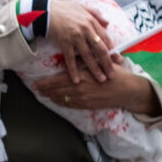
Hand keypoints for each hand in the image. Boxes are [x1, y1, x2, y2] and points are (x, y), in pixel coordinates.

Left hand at [34, 63, 161, 115]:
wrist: (127, 90)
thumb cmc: (115, 74)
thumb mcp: (99, 62)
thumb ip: (85, 60)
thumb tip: (73, 56)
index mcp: (81, 76)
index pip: (57, 80)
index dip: (45, 83)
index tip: (35, 83)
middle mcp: (79, 89)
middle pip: (56, 90)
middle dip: (44, 90)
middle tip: (35, 89)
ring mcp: (82, 98)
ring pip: (62, 98)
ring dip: (51, 96)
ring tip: (42, 94)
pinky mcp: (87, 105)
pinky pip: (70, 104)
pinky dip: (61, 102)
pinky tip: (55, 100)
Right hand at [44, 0, 113, 83]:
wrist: (45, 11)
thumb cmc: (63, 8)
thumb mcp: (82, 6)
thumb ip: (96, 14)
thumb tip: (107, 23)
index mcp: (91, 22)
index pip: (105, 39)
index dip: (112, 50)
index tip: (117, 60)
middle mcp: (86, 30)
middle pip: (100, 50)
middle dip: (107, 63)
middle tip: (112, 74)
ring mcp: (75, 38)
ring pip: (88, 57)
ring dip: (95, 69)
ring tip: (101, 79)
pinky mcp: (64, 43)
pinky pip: (70, 59)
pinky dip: (73, 70)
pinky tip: (77, 79)